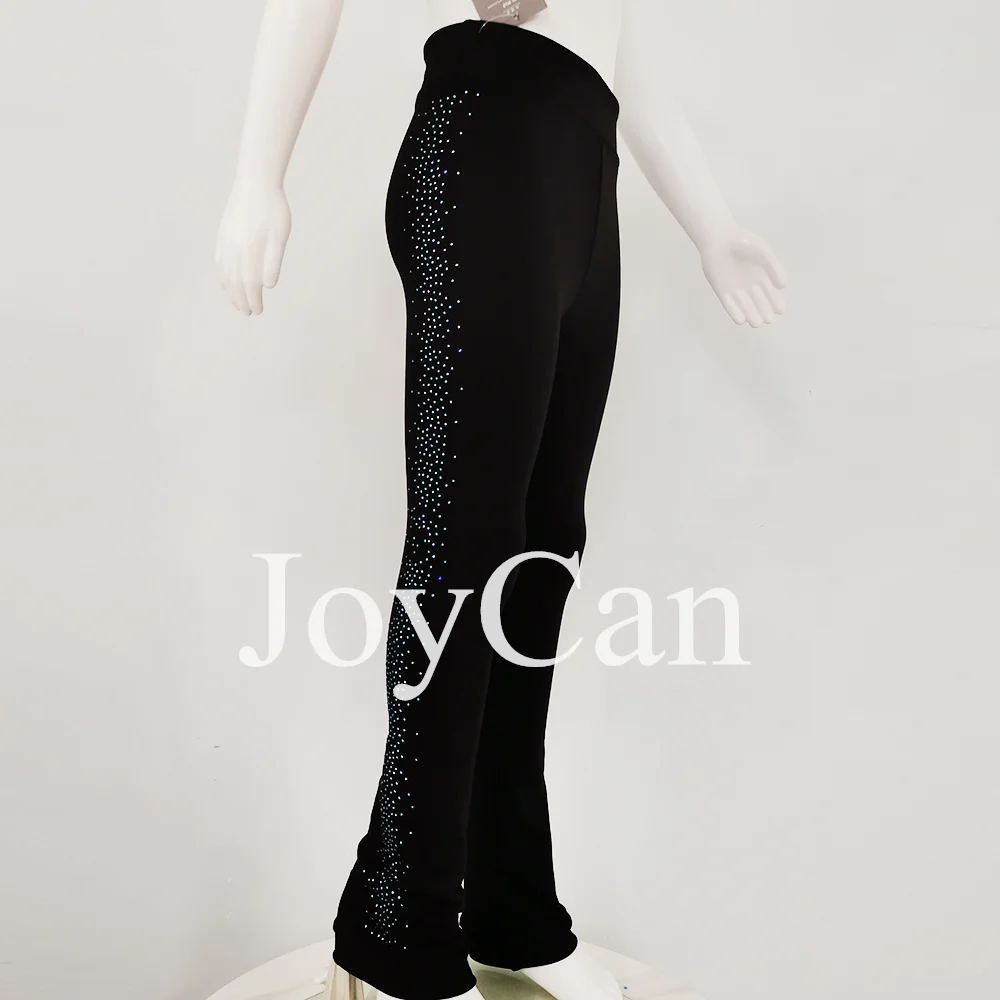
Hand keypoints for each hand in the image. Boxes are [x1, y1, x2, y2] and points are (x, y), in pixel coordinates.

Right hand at [215, 180, 291, 315]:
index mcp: (249, 250)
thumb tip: (267, 286)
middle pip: (235, 282)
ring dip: (230, 291)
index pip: (249, 284)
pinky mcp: (222, 234)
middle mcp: (234, 248)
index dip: (253, 300)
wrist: (255, 182)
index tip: (258, 311)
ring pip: (224, 273)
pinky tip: (225, 282)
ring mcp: (226, 241)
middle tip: (248, 313)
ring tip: (237, 302)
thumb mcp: (280, 236)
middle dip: (241, 300)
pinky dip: (221, 275)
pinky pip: (219, 261)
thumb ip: (273, 261)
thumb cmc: (274, 209)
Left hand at [700, 227, 787, 327]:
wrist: (719, 239)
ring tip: (757, 322)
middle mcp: (750, 285)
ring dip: (751, 316)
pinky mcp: (722, 291)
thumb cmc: (743, 242)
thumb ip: (774, 267)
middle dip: (765, 313)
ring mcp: (736, 289)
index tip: (780, 310)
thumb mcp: (762, 252)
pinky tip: (741, 320)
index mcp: (763, 276)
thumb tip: (783, 286)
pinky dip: (734, 313)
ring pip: (746, 307)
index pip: (772, 294)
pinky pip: (729, 305)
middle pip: (760, 304)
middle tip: (769, 320)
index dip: (777, 303)